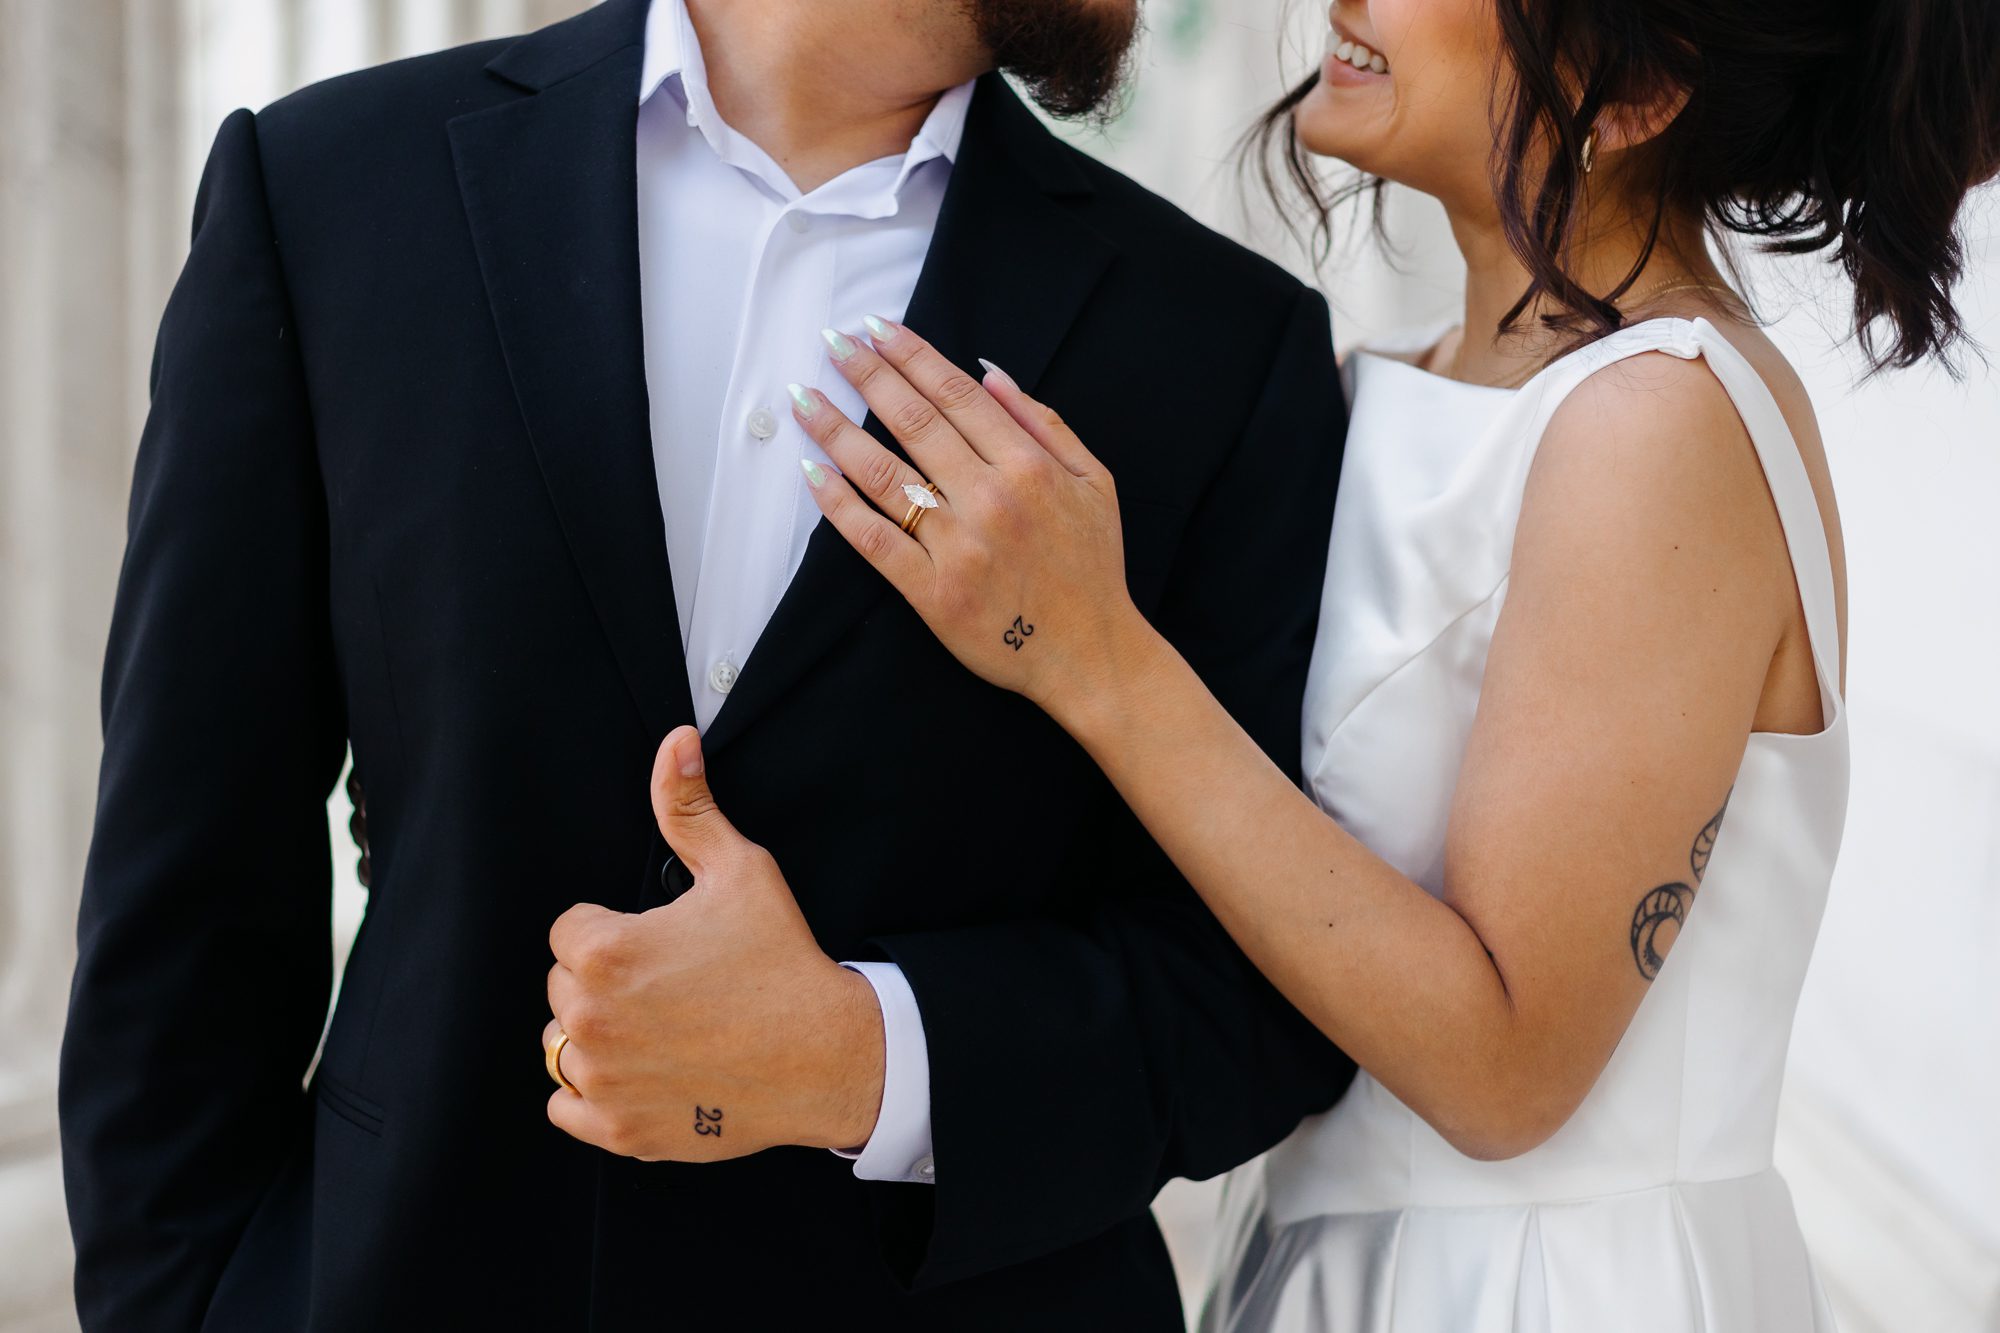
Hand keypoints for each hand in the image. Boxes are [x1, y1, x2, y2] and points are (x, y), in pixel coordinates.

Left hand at [544, 727, 884, 1161]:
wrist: (827, 1055)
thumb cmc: (782, 960)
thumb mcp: (741, 871)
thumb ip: (688, 808)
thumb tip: (676, 740)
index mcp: (605, 951)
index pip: (569, 930)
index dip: (617, 930)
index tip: (663, 944)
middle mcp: (588, 1018)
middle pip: (562, 986)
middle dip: (604, 980)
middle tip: (669, 985)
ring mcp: (600, 1080)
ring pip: (560, 1044)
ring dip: (596, 1036)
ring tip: (659, 1027)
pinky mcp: (616, 1130)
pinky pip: (565, 1106)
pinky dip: (593, 1095)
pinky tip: (645, 1071)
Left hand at [791, 319, 1154, 718]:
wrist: (1091, 655)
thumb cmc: (1092, 568)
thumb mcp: (1095, 482)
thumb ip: (1045, 424)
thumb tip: (992, 374)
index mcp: (1028, 467)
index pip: (956, 395)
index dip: (911, 356)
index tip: (877, 329)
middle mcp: (989, 499)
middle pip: (913, 423)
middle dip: (867, 376)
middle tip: (832, 342)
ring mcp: (958, 548)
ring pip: (884, 475)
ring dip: (837, 431)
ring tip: (805, 399)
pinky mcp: (932, 593)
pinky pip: (875, 541)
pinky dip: (840, 506)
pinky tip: (813, 473)